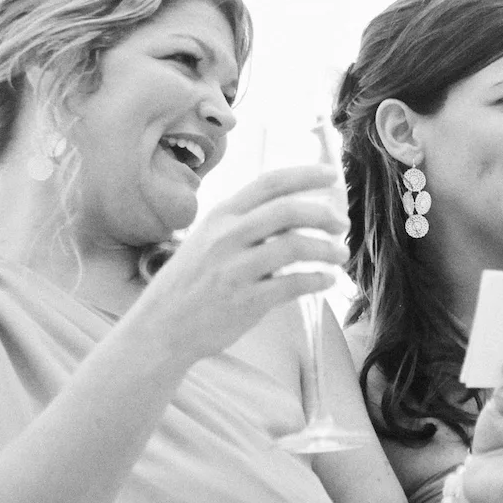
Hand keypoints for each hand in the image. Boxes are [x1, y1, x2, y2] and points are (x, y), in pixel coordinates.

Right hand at [128, 165, 348, 365]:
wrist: (160, 327)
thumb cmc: (191, 281)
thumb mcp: (208, 239)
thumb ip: (246, 223)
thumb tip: (298, 211)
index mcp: (220, 215)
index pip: (269, 183)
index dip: (305, 175)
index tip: (333, 176)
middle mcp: (226, 237)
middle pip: (287, 211)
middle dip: (323, 213)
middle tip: (342, 224)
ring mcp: (235, 269)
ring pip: (294, 246)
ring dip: (326, 249)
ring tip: (339, 255)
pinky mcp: (245, 301)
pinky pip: (293, 284)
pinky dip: (317, 279)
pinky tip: (326, 280)